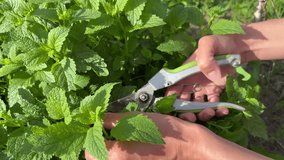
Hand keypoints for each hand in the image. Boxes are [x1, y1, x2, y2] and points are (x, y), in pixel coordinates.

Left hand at [85, 112, 268, 159]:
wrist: (185, 145)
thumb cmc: (162, 131)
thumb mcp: (133, 120)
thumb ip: (110, 120)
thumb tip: (95, 118)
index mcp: (115, 156)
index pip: (89, 150)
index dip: (90, 134)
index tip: (97, 122)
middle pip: (97, 155)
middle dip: (98, 140)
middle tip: (105, 126)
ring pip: (109, 155)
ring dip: (108, 143)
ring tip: (116, 130)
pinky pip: (121, 156)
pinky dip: (119, 146)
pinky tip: (127, 136)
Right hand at [167, 18, 283, 121]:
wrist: (241, 45)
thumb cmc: (221, 42)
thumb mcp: (208, 43)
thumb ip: (205, 58)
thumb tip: (211, 77)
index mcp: (186, 72)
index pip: (173, 88)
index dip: (171, 100)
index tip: (174, 109)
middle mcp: (192, 81)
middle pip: (184, 101)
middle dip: (185, 112)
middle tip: (192, 117)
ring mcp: (205, 87)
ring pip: (198, 106)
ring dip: (202, 113)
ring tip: (210, 112)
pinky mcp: (217, 91)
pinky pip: (215, 104)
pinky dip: (218, 110)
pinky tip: (223, 110)